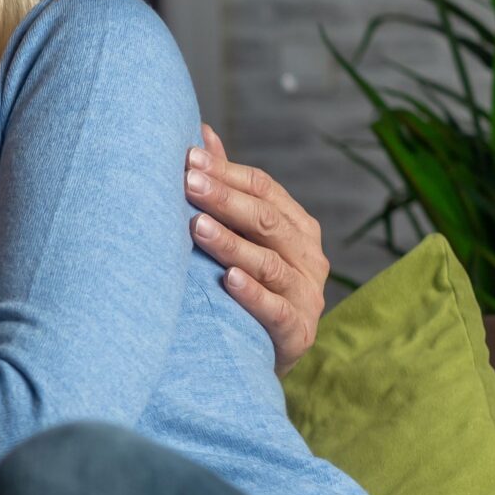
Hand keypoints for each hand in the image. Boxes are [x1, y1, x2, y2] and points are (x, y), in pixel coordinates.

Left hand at [185, 123, 329, 374]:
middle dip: (224, 199)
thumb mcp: (240, 238)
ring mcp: (307, 296)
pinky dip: (252, 294)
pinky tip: (227, 280)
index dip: (226, 173)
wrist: (255, 359)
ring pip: (268, 263)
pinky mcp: (298, 333)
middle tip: (186, 183)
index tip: (187, 158)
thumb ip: (227, 189)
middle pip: (266, 220)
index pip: (264, 189)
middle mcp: (308, 257)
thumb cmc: (244, 289)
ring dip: (231, 243)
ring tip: (196, 227)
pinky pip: (275, 310)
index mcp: (297, 227)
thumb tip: (202, 134)